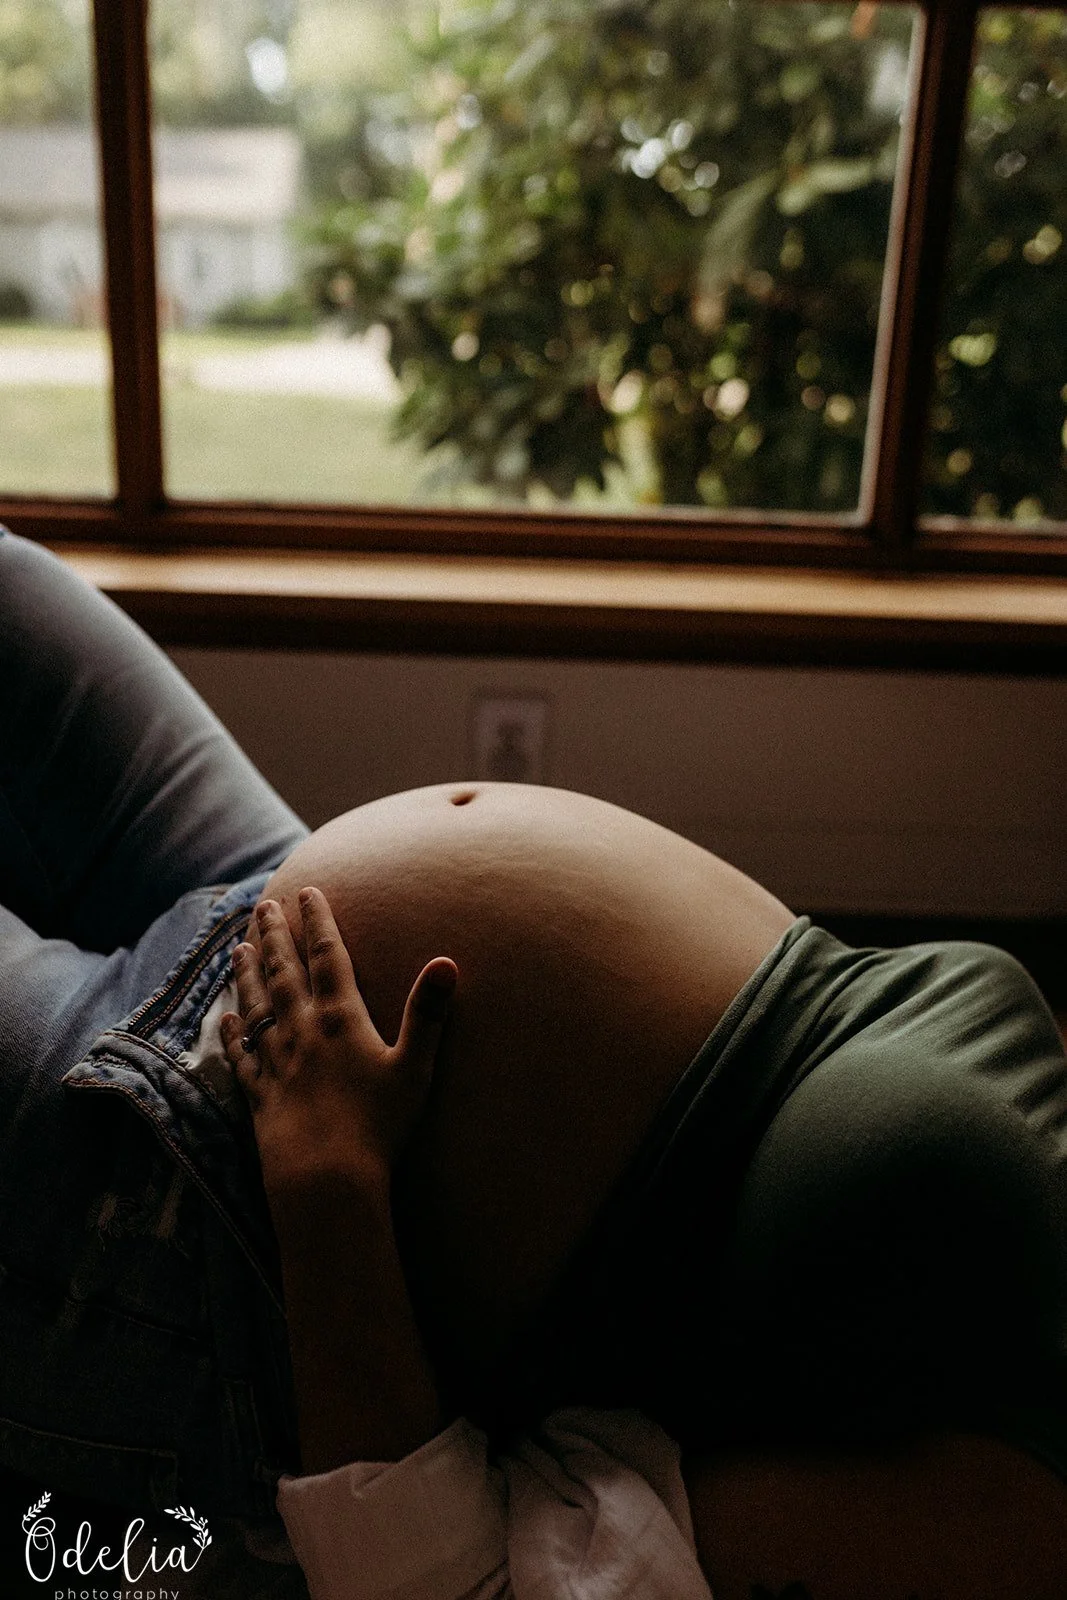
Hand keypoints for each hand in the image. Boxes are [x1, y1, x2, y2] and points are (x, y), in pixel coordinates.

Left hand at [220, 887, 456, 1202]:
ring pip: (257, 1006)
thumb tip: (447, 962)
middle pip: (284, 972)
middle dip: (274, 935)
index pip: (328, 956)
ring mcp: (276, 1063)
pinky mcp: (260, 1095)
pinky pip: (242, 1055)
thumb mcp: (414, 1067)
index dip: (318, 921)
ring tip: (238, 946)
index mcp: (341, 1019)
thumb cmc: (378, 1126)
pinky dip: (234, 1033)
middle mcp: (303, 1031)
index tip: (307, 891)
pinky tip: (227, 1017)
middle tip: (264, 905)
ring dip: (248, 973)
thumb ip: (427, 1013)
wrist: (325, 1178)